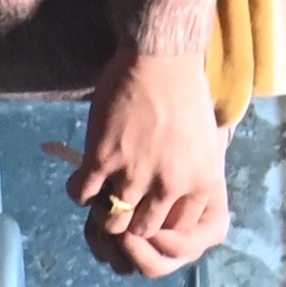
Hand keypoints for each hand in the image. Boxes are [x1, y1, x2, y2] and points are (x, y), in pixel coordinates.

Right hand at [61, 51, 232, 276]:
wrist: (162, 56)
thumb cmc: (186, 93)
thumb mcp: (206, 145)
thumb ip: (192, 178)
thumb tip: (174, 205)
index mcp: (201, 183)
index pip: (178, 230)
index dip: (158, 221)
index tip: (148, 208)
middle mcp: (170, 185)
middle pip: (142, 230)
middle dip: (130, 220)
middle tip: (120, 202)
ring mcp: (135, 174)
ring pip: (112, 220)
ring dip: (102, 210)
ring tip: (101, 192)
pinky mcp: (102, 158)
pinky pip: (82, 194)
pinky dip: (79, 191)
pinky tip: (84, 176)